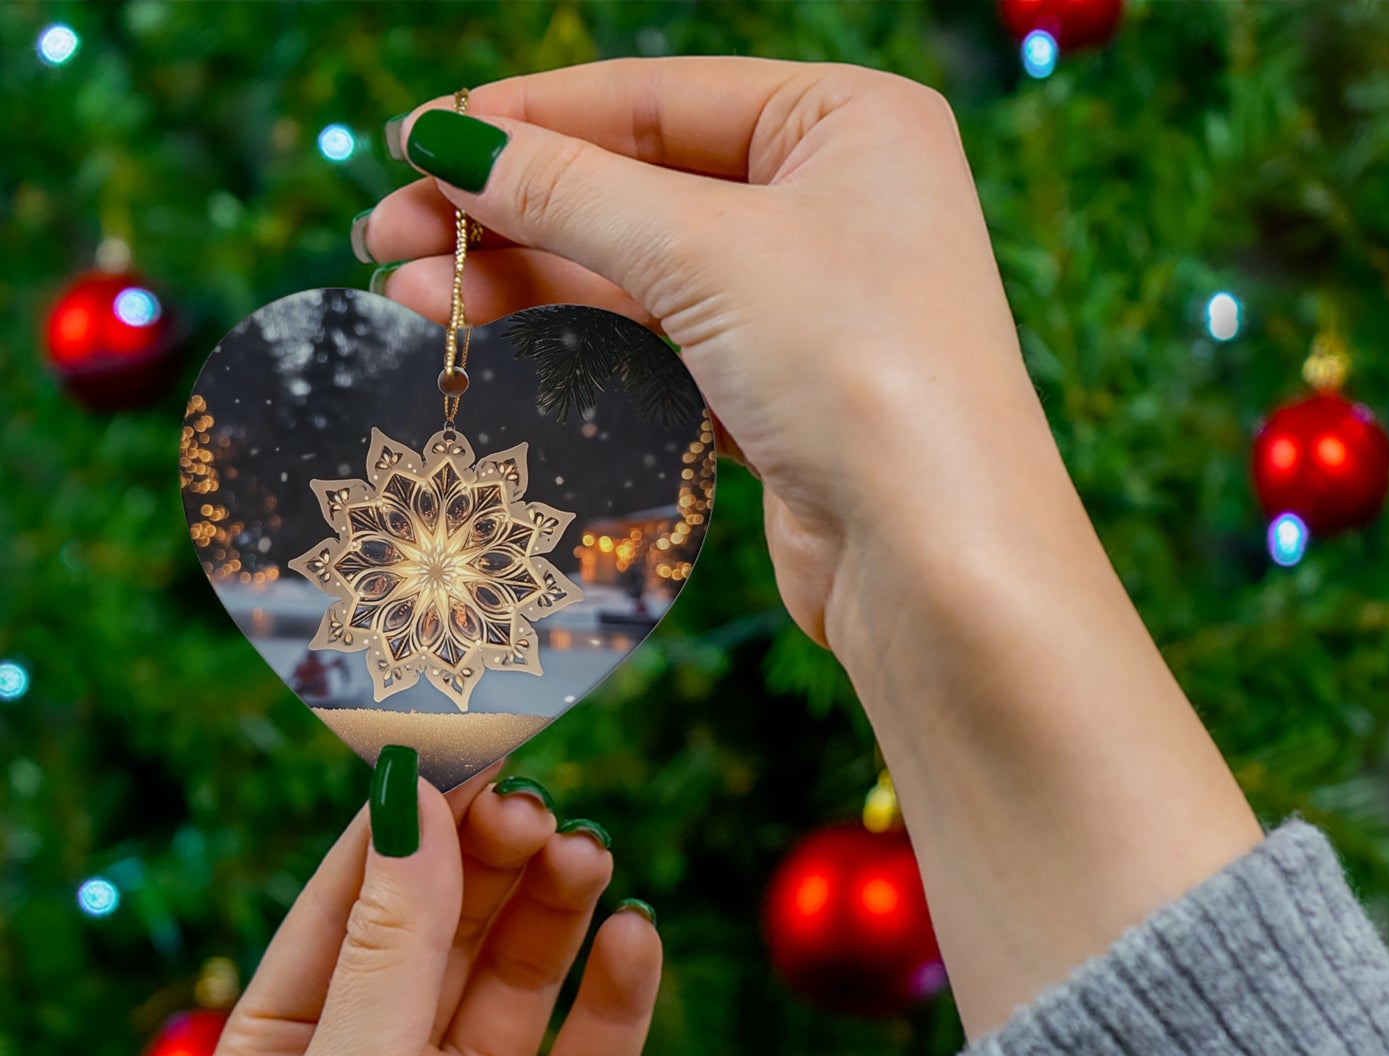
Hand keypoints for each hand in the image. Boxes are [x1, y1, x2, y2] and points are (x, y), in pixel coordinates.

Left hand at [201, 764, 660, 1055]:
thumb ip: (390, 945)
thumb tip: (410, 799)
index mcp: (288, 1053)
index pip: (351, 902)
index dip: (408, 824)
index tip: (467, 748)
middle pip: (446, 928)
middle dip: (491, 862)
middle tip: (540, 808)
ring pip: (521, 978)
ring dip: (556, 912)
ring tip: (590, 858)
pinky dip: (617, 994)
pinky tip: (636, 938)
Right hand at [362, 60, 1261, 1038]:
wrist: (937, 561)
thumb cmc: (861, 371)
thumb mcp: (706, 254)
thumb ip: (570, 192)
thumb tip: (447, 142)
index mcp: (849, 123)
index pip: (658, 97)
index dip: (528, 119)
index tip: (417, 143)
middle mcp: (835, 203)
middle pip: (639, 187)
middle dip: (511, 212)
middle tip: (389, 235)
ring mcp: (808, 304)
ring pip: (640, 274)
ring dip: (526, 281)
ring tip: (411, 294)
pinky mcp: (780, 393)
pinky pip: (659, 345)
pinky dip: (578, 342)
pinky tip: (490, 339)